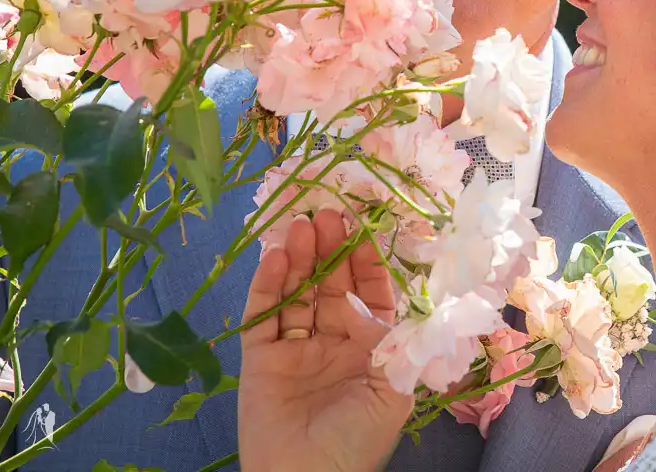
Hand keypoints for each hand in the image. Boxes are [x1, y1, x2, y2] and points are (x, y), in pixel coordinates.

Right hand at [238, 210, 411, 471]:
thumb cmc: (358, 443)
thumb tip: (380, 302)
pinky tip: (273, 257)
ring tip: (299, 225)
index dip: (366, 262)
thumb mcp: (394, 391)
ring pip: (297, 294)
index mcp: (371, 348)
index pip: (370, 294)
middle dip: (330, 250)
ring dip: (299, 259)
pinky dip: (266, 287)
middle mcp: (335, 343)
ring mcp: (296, 349)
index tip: (362, 229)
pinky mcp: (261, 360)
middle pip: (331, 285)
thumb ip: (395, 342)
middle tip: (326, 213)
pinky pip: (263, 317)